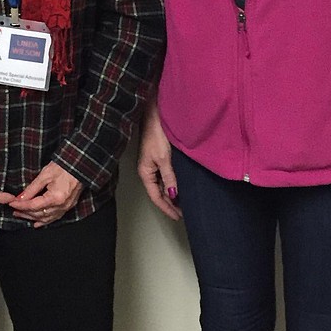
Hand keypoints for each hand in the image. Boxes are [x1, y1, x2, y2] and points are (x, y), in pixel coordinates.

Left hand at [9, 161, 82, 227]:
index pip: (33, 205)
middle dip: (25, 213)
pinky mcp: (68, 206)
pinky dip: (45, 221)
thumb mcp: (45, 175)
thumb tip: (20, 198)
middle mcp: (61, 206)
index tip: (11, 203)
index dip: (21, 205)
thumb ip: (31, 189)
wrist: (79, 165)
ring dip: (33, 218)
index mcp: (55, 198)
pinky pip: (55, 217)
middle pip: (39, 214)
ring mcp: (66, 207)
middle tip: (14, 211)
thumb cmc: (64, 167)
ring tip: (22, 216)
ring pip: (46, 218)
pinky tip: (37, 223)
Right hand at [137, 103, 180, 219]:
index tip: (178, 216)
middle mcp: (147, 170)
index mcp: (145, 172)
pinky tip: (181, 185)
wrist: (155, 113)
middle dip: (171, 203)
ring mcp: (152, 163)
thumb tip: (173, 195)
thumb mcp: (164, 158)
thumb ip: (169, 177)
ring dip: (172, 193)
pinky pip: (165, 175)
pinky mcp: (158, 156)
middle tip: (184, 212)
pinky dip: (173, 183)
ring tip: (184, 201)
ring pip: (162, 184)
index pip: (156, 197)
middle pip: (159, 192)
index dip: (167, 208)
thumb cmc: (156, 133)